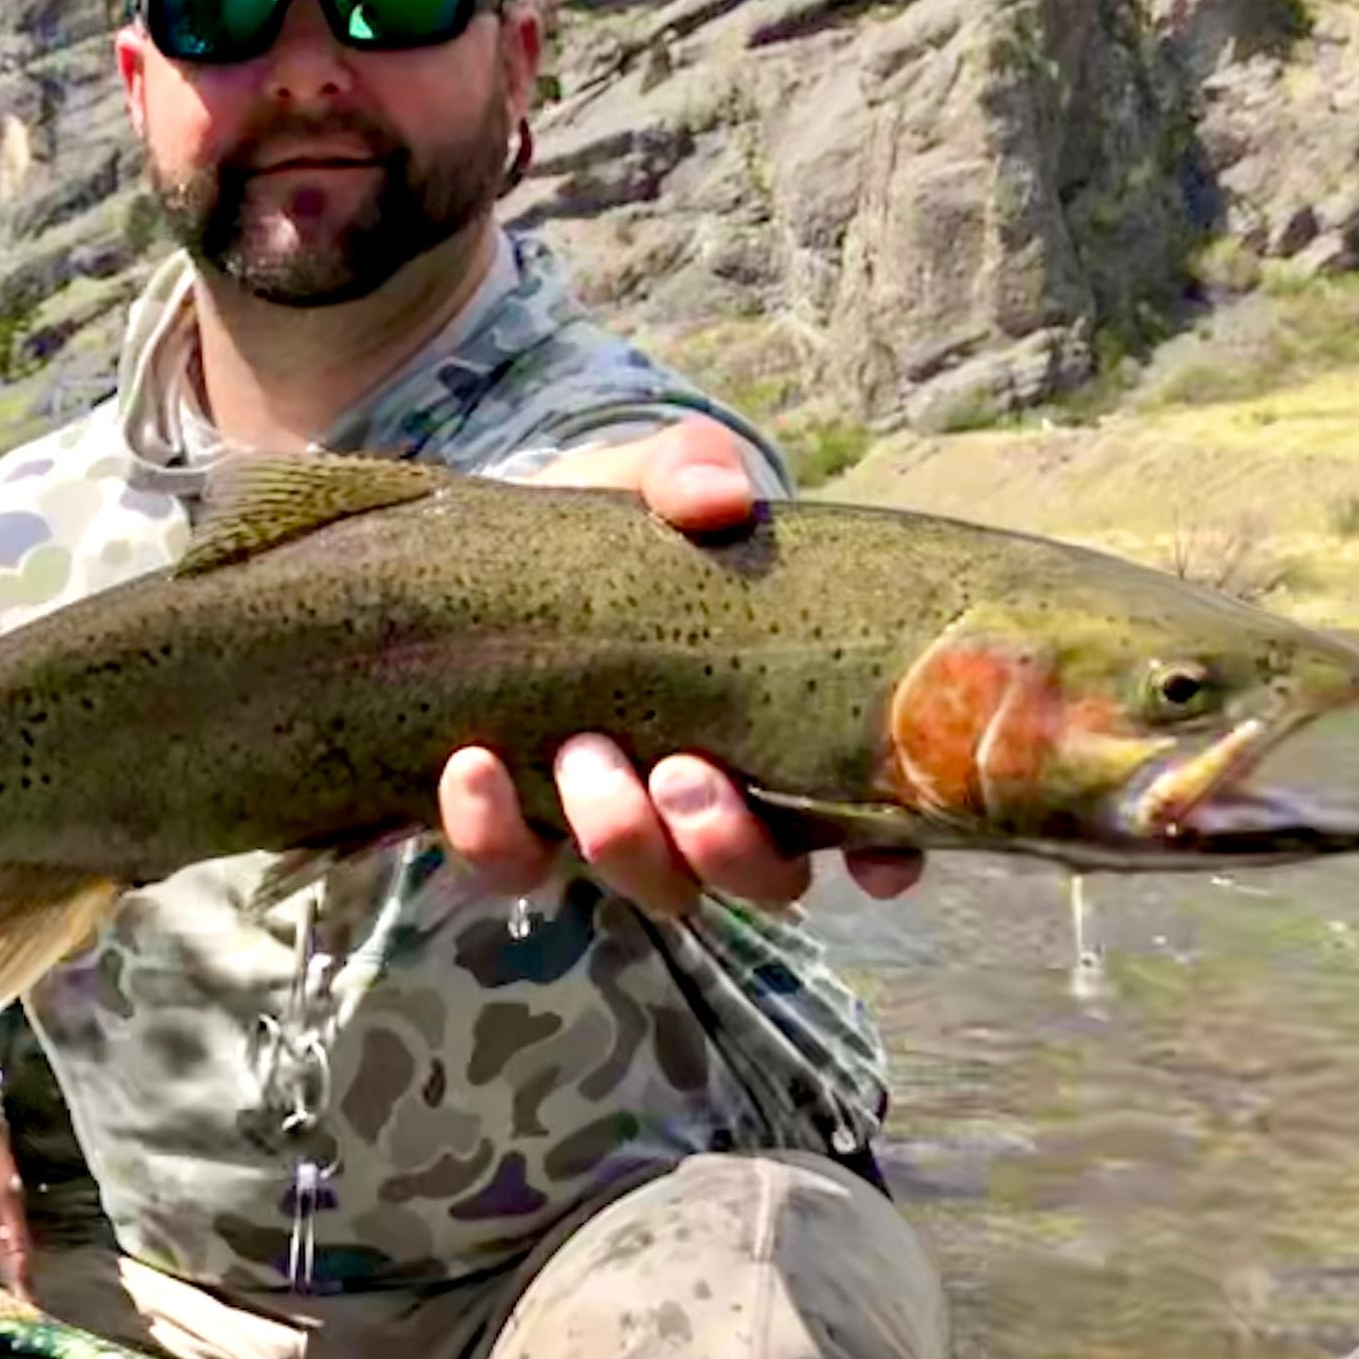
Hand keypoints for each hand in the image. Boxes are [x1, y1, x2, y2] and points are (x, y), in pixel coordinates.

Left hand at [445, 416, 926, 918]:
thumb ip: (690, 474)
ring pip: (650, 884)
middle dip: (727, 843)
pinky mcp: (517, 832)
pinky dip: (494, 830)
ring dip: (622, 838)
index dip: (884, 857)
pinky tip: (474, 766)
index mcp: (777, 730)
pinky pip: (511, 866)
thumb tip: (721, 499)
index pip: (865, 826)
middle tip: (681, 771)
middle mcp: (712, 801)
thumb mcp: (653, 485)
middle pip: (758, 876)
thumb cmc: (611, 528)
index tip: (876, 861)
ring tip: (585, 754)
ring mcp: (617, 826)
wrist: (490, 546)